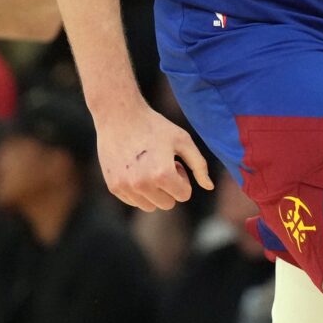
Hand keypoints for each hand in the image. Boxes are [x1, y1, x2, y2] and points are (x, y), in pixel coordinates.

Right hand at [95, 102, 212, 211]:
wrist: (119, 115)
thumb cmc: (155, 126)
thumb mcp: (182, 140)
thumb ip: (199, 165)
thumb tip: (209, 187)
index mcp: (163, 174)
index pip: (183, 195)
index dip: (182, 177)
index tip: (174, 162)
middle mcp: (143, 184)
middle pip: (167, 204)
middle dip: (168, 187)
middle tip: (161, 163)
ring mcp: (126, 187)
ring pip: (149, 206)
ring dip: (153, 191)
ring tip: (148, 167)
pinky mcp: (113, 187)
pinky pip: (133, 201)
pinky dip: (138, 191)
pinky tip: (135, 169)